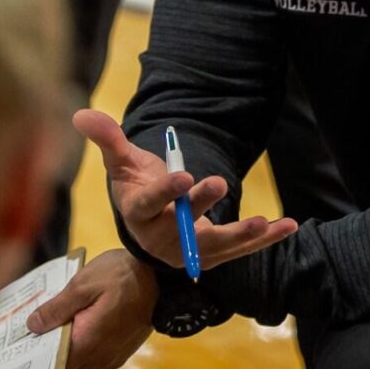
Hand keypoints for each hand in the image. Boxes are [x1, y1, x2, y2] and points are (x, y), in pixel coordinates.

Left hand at [26, 250, 157, 368]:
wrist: (163, 274)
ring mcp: (112, 358)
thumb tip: (32, 326)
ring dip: (60, 362)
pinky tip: (69, 332)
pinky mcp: (120, 351)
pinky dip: (77, 355)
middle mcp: (99, 360)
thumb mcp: (83, 284)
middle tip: (26, 349)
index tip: (15, 365)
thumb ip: (56, 308)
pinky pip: (91, 363)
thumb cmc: (122, 275)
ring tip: (44, 338)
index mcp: (87, 346)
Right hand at [73, 110, 297, 271]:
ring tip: (265, 222)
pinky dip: (264, 239)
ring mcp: (188, 249)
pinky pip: (239, 249)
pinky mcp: (211, 255)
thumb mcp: (120, 162)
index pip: (149, 203)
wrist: (150, 220)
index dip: (166, 191)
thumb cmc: (135, 184)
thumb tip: (81, 114)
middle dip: (202, 206)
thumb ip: (108, 139)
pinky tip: (288, 226)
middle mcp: (162, 237)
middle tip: (220, 182)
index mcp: (138, 212)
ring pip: (216, 245)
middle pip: (182, 225)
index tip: (184, 175)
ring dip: (241, 234)